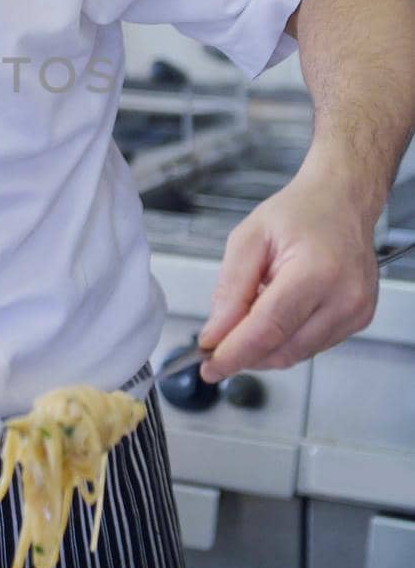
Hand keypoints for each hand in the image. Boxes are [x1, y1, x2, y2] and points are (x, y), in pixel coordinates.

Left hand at [196, 173, 378, 379]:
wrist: (342, 201)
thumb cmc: (300, 212)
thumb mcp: (249, 239)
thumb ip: (230, 289)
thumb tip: (215, 334)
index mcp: (316, 272)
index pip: (268, 330)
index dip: (234, 354)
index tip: (209, 366)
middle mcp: (344, 297)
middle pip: (282, 350)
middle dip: (244, 354)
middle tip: (215, 347)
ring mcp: (355, 312)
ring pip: (296, 354)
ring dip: (264, 349)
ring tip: (248, 317)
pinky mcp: (358, 320)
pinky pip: (311, 346)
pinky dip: (285, 340)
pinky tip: (276, 315)